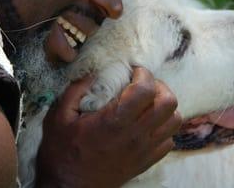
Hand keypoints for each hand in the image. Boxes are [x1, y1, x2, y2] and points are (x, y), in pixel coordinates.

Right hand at [35, 66, 181, 187]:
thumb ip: (76, 90)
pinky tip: (146, 124)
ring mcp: (144, 150)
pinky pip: (169, 140)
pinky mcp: (146, 162)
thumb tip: (94, 72)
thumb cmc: (62, 152)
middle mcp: (135, 135)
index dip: (143, 74)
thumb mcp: (58, 116)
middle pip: (169, 102)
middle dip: (159, 86)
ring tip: (147, 102)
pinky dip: (163, 127)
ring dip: (164, 106)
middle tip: (142, 84)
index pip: (146, 89)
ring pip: (174, 120)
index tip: (132, 71)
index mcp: (115, 121)